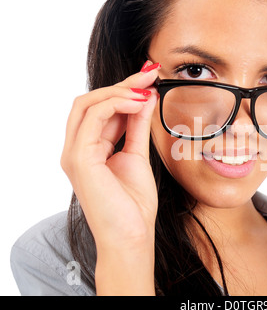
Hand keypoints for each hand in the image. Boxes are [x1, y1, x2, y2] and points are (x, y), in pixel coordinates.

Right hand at [61, 62, 160, 250]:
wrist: (131, 236)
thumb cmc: (133, 204)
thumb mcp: (138, 155)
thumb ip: (137, 126)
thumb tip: (145, 97)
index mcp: (89, 149)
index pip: (101, 109)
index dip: (125, 90)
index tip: (150, 78)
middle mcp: (77, 148)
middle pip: (91, 102)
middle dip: (122, 84)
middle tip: (150, 73)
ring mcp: (74, 153)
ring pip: (87, 105)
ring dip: (119, 91)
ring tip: (146, 87)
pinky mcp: (79, 158)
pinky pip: (92, 118)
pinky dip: (115, 104)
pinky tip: (138, 102)